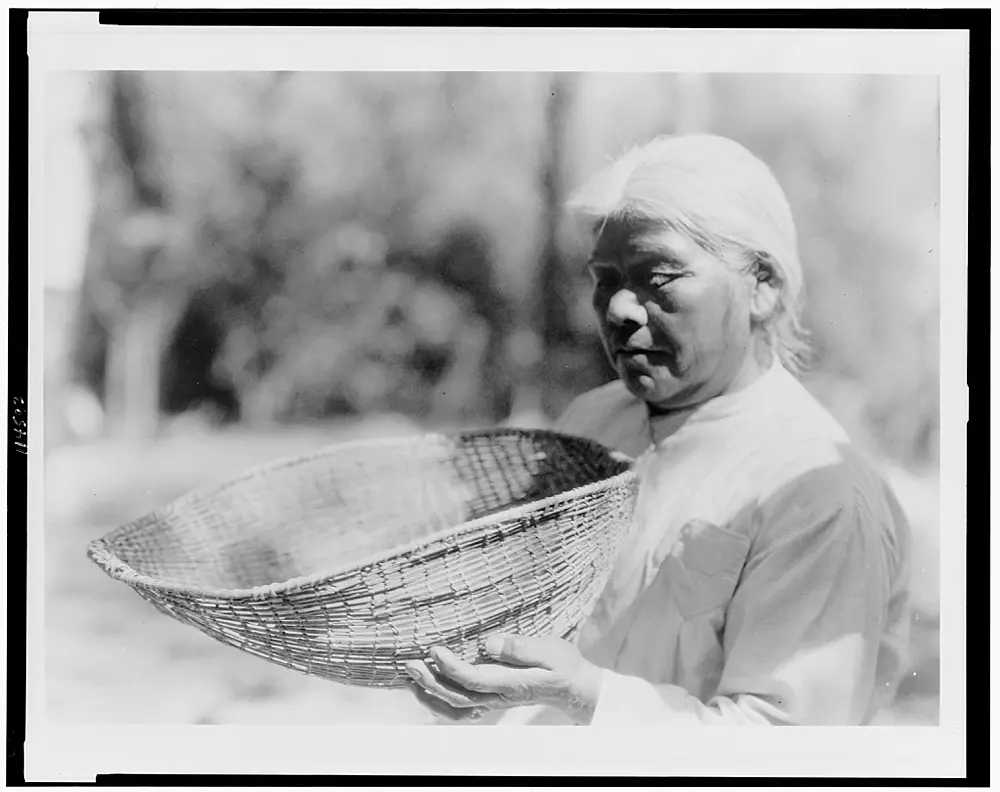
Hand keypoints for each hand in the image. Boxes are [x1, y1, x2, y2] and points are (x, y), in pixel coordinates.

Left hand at [405, 634, 601, 724]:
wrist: (573, 686)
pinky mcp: (490, 699)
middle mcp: (498, 697)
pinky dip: (439, 702)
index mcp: (511, 683)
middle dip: (430, 681)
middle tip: (409, 663)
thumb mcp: (550, 649)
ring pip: (455, 707)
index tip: (434, 650)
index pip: (473, 679)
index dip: (450, 667)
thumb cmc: (563, 664)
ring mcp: (493, 701)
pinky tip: (427, 688)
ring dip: (430, 694)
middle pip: (457, 696)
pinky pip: (460, 708)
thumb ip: (521, 647)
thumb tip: (489, 643)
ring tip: (410, 677)